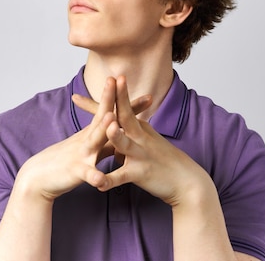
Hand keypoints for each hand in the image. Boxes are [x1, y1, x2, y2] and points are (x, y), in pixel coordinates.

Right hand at [15, 77, 118, 200]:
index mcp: (92, 134)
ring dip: (104, 128)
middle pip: (104, 117)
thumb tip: (122, 133)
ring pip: (94, 139)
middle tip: (129, 87)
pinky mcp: (74, 171)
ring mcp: (81, 153)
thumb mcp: (89, 148)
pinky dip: (94, 174)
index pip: (112, 114)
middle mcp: (87, 139)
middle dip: (116, 102)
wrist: (38, 176)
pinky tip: (101, 178)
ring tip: (114, 118)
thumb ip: (105, 141)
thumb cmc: (66, 161)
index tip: (149, 98)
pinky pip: (86, 173)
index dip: (129, 106)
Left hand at [74, 76, 210, 206]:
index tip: (78, 94)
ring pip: (125, 143)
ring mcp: (140, 154)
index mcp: (138, 127)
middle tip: (111, 80)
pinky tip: (99, 184)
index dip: (105, 98)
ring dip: (116, 135)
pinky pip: (123, 176)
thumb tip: (112, 126)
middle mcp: (139, 137)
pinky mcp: (140, 173)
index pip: (119, 109)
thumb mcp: (145, 141)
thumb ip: (127, 133)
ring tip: (108, 128)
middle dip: (118, 98)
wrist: (187, 180)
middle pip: (126, 115)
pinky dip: (110, 179)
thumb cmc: (163, 160)